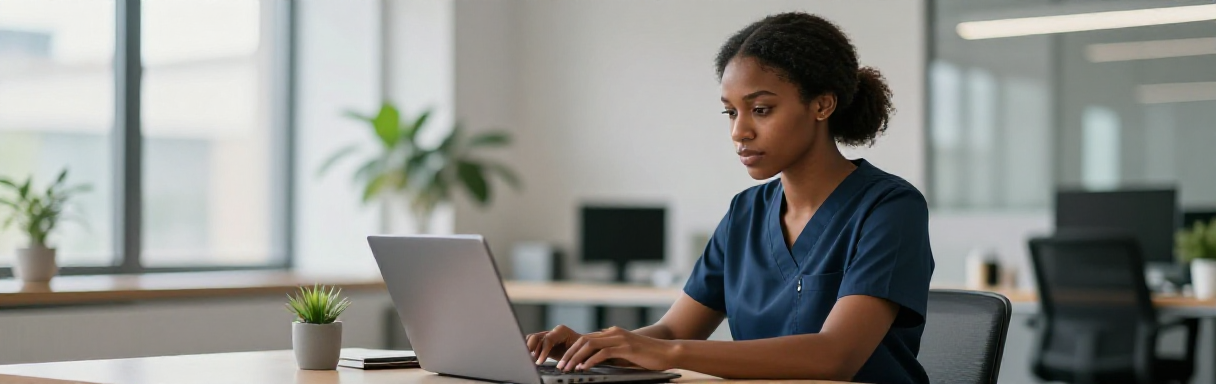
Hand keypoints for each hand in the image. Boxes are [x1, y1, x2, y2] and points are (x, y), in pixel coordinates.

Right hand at [526, 325, 582, 364]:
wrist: (584, 346)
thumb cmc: (583, 349)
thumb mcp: (578, 352)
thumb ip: (571, 357)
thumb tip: (566, 365)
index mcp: (561, 331)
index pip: (548, 339)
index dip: (542, 351)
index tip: (539, 362)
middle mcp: (552, 332)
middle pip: (536, 337)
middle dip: (531, 348)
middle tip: (529, 360)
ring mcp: (547, 336)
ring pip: (532, 339)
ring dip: (528, 350)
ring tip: (529, 360)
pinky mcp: (543, 343)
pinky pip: (532, 343)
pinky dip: (528, 349)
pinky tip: (527, 358)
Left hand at [557, 326, 677, 371]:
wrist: (668, 352)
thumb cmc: (648, 356)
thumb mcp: (626, 354)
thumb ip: (612, 354)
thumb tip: (596, 362)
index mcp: (612, 333)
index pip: (585, 339)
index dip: (572, 350)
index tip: (563, 361)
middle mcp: (613, 333)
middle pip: (583, 340)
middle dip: (569, 354)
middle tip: (560, 366)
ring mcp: (619, 339)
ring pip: (589, 345)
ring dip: (576, 358)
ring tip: (567, 368)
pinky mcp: (625, 347)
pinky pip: (602, 353)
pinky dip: (590, 361)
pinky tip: (583, 368)